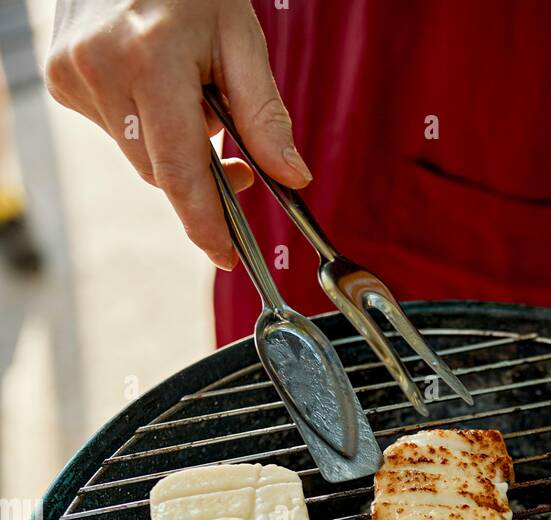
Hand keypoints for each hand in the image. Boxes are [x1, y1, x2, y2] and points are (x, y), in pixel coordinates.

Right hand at [45, 0, 311, 269]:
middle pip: (161, 171)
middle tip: (238, 160)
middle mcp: (103, 71)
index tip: (226, 255)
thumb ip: (264, 114)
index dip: (205, 224)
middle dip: (202, 177)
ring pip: (138, 155)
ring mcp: (74, 76)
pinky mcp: (62, 80)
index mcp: (151, 60)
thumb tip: (291, 177)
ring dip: (172, 144)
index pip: (179, 173)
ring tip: (188, 93)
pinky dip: (143, 122)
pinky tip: (152, 81)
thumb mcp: (239, 36)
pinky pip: (115, 132)